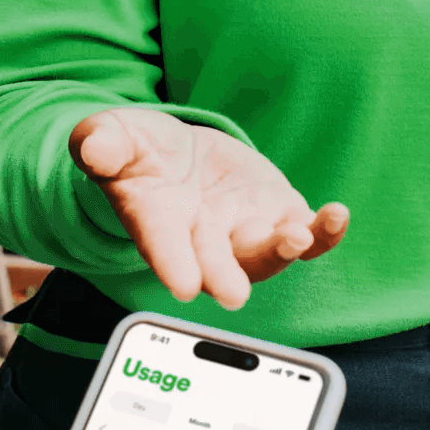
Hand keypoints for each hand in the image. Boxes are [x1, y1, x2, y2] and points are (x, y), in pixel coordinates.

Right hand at [70, 106, 347, 309]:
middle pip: (216, 264)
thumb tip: (92, 146)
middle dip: (225, 275)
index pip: (162, 247)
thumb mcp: (112, 137)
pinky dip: (323, 233)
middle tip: (234, 292)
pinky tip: (336, 217)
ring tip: (297, 237)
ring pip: (265, 255)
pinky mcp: (276, 214)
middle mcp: (201, 238)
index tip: (181, 284)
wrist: (175, 158)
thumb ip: (102, 143)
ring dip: (281, 251)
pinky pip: (305, 235)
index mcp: (156, 222)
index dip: (172, 264)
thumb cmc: (137, 154)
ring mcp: (242, 230)